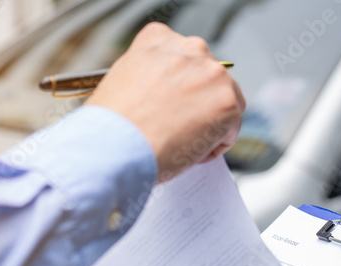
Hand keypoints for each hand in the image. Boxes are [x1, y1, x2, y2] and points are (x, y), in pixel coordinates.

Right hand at [86, 23, 244, 182]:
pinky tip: (188, 152)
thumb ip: (148, 77)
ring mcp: (211, 74)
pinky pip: (230, 129)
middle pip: (207, 77)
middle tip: (176, 128)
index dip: (177, 87)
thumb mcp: (121, 81)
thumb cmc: (110, 126)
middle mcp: (189, 49)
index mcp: (160, 38)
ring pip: (223, 102)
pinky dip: (214, 145)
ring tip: (179, 142)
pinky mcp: (227, 103)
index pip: (182, 57)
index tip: (168, 106)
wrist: (113, 148)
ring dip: (207, 123)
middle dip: (196, 103)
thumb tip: (163, 93)